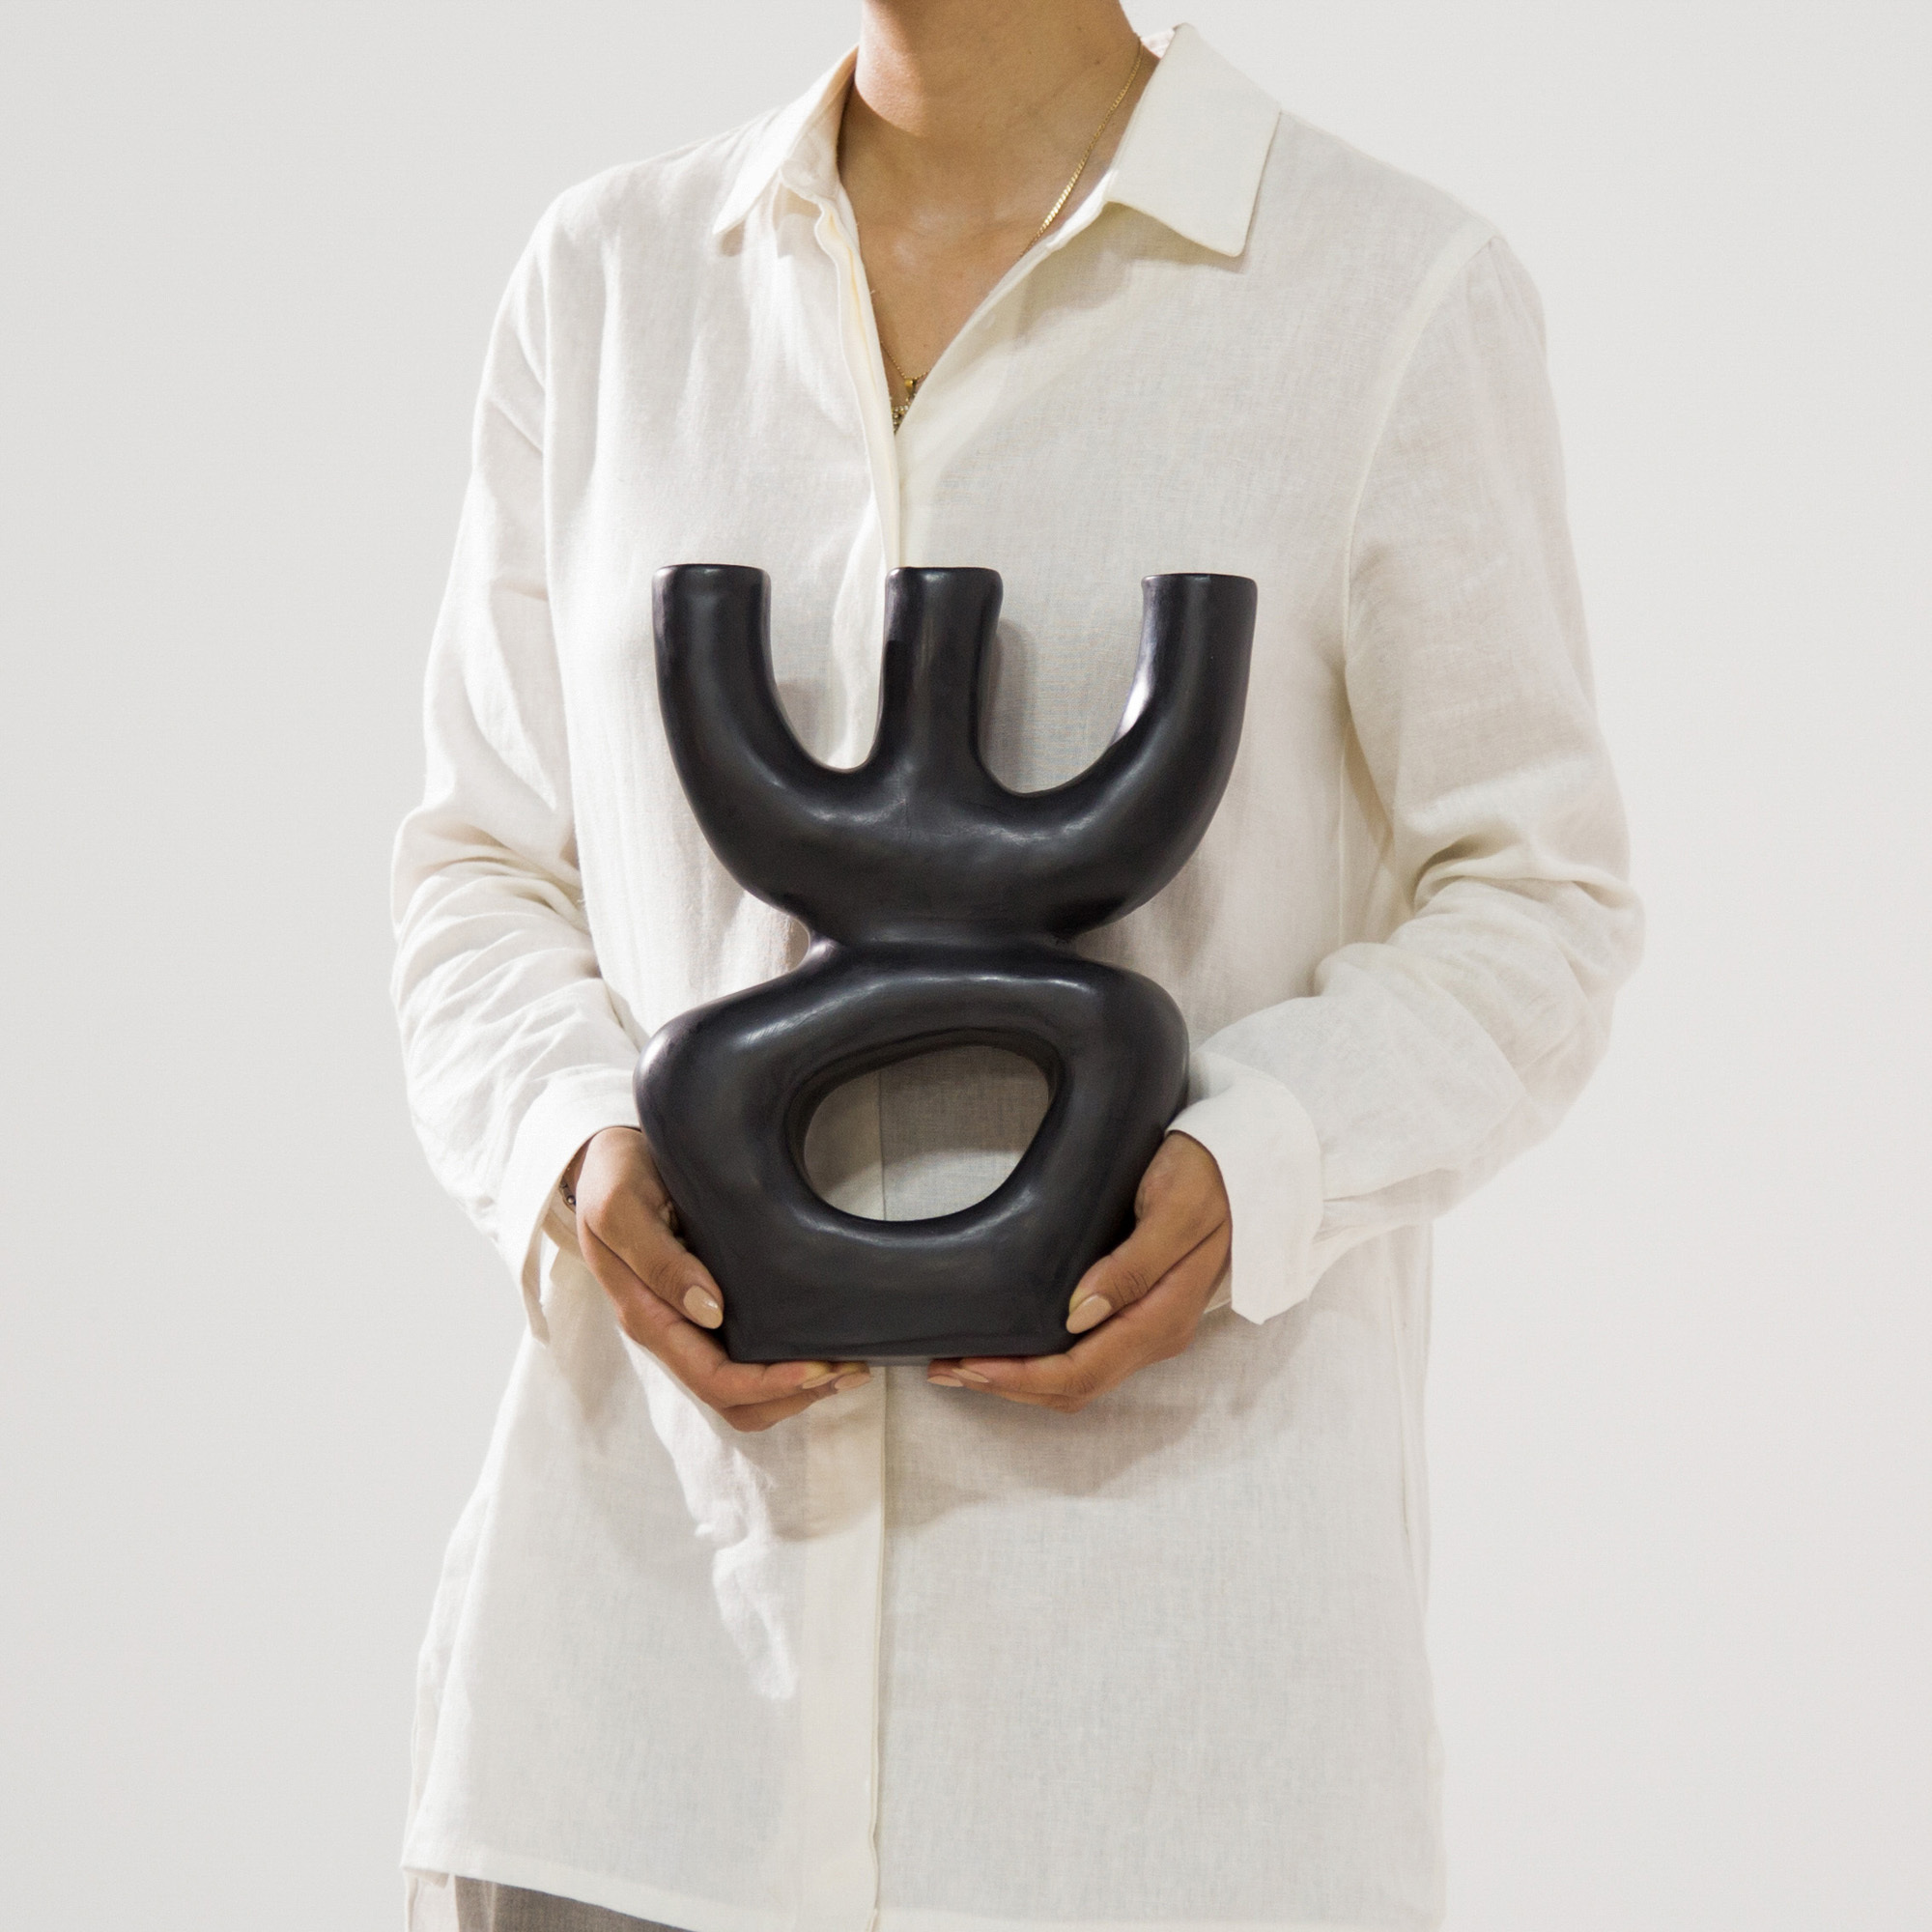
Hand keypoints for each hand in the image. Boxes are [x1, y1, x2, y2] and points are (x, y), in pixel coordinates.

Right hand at [565, 1127, 869, 1431]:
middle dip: (794, 1395)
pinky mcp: (707, 1309)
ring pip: (742, 1392)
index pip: (713, 1379)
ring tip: (849, 1367)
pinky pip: (745, 1359)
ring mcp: (688, 1325)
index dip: (768, 1384)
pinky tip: (822, 1344)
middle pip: (733, 1401)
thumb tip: (709, 1310)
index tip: (819, 1366)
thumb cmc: (613, 1177)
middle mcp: (670, 1331)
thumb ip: (658, 1260)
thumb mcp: (622, 1207)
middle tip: (851, 1369)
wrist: (602, 1160)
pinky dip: (787, 1366)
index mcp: (647, 1316)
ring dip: (797, 1390)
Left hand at [926, 1131, 1229, 1411]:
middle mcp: (1158, 1334)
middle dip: (1008, 1386)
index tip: (970, 1365)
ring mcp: (1151, 1328)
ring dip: (1021, 1381)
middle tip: (946, 1369)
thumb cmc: (1207, 1176)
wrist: (1247, 1162)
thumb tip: (1079, 1316)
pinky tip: (1012, 1346)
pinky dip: (1043, 1363)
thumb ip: (1132, 1265)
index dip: (1021, 1378)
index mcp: (1164, 1317)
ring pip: (1080, 1379)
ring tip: (964, 1364)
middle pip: (1075, 1387)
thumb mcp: (1174, 1209)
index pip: (1082, 1371)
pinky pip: (1089, 1358)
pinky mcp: (1142, 1313)